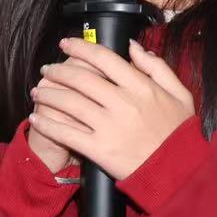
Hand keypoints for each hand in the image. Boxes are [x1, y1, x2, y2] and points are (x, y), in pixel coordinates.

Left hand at [28, 39, 196, 181]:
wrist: (178, 172)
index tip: (66, 44)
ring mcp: (109, 126)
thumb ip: (157, 68)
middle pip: (81, 78)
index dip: (80, 48)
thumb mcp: (180, 94)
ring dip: (48, 94)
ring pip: (69, 102)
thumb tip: (134, 47)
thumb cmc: (179, 134)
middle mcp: (123, 103)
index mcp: (141, 87)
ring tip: (38, 91)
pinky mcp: (99, 149)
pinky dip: (47, 124)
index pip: (104, 58)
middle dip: (58, 70)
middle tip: (47, 69)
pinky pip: (66, 132)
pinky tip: (36, 118)